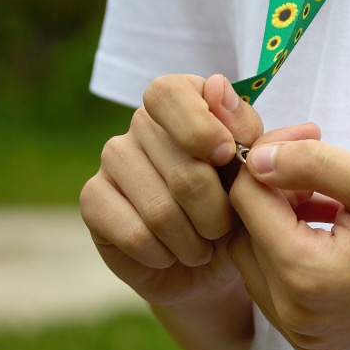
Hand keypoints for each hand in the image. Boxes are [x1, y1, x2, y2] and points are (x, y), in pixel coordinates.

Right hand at [80, 73, 318, 305]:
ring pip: (161, 209)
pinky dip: (164, 254)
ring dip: (193, 240)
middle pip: (182, 168)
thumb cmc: (240, 207)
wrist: (211, 263)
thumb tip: (218, 86)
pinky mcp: (93, 199)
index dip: (199, 128)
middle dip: (217, 212)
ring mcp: (112, 158)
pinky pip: (135, 234)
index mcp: (183, 101)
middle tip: (224, 228)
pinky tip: (171, 254)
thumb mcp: (257, 172)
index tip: (227, 158)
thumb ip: (246, 130)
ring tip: (202, 246)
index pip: (170, 94)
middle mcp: (142, 123)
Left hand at [226, 139, 349, 349]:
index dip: (267, 156)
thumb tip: (257, 157)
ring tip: (323, 192)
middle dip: (267, 188)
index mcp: (307, 273)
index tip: (307, 134)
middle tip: (312, 159)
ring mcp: (300, 330)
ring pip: (254, 257)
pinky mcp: (309, 336)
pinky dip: (288, 248)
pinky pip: (274, 284)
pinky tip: (325, 223)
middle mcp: (293, 311)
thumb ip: (312, 163)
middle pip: (242, 231)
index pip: (246, 200)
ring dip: (275, 217)